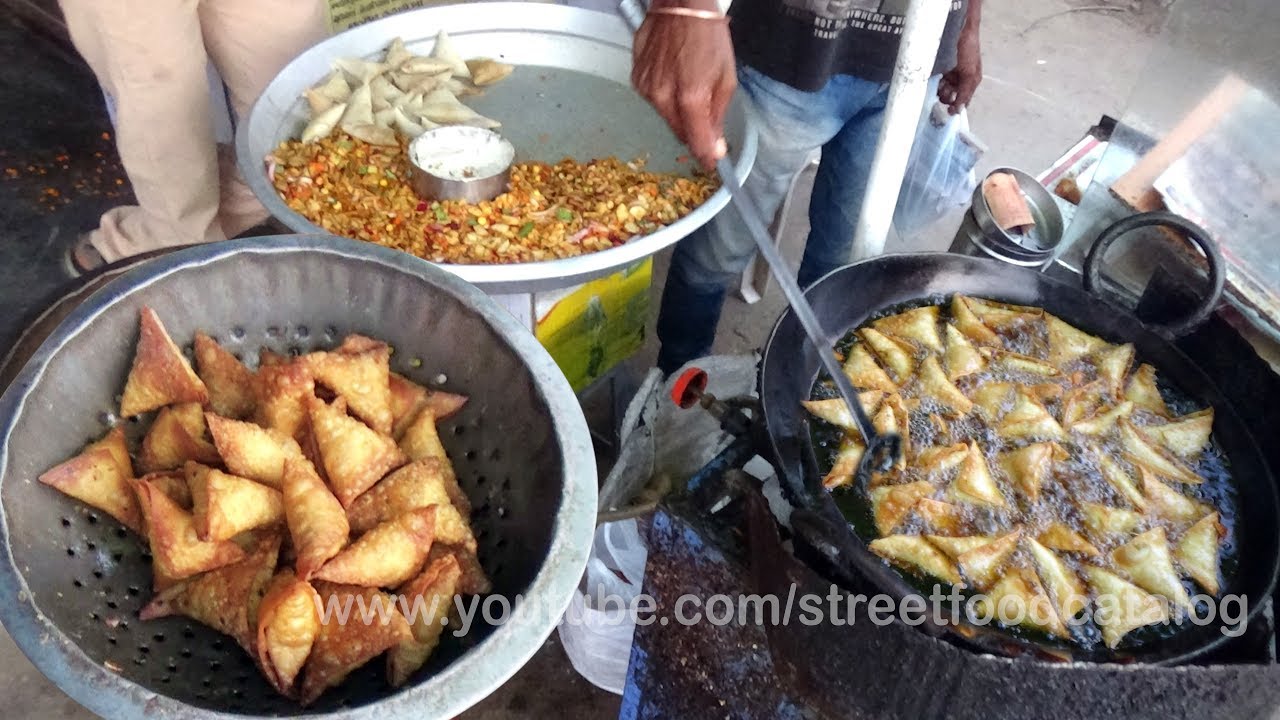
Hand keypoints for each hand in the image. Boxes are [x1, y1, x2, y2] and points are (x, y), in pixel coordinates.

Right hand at [631, 10, 736, 169]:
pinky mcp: (636, 79)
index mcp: (690, 97)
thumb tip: (715, 146)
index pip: (696, 142)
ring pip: (665, 116)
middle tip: (706, 119)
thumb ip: (718, 115)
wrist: (681, 4)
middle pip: (679, 132)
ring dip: (678, 111)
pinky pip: (653, 99)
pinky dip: (665, 95)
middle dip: (694, 132)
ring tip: (689, 84)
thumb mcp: (726, 77)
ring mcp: (646, 88)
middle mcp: (663, 97)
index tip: (713, 163)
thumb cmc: (708, 35)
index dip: (706, 156)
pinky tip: (674, 75)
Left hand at [938, 27, 980, 113]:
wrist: (962, 32)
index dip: (957, 107)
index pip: (964, 101)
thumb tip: (959, 111)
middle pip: (952, 97)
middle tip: (944, 91)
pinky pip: (938, 81)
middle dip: (947, 97)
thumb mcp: (970, 74)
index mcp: (971, 82)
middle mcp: (961, 80)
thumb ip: (965, 93)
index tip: (949, 111)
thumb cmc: (969, 52)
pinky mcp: (942, 68)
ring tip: (941, 83)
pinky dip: (936, 82)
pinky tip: (937, 79)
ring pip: (943, 90)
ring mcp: (951, 74)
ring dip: (941, 90)